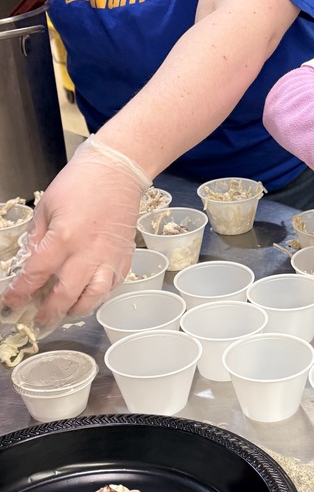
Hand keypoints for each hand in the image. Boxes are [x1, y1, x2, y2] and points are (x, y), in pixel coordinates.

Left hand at [1, 136, 150, 328]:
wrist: (118, 172)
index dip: (20, 293)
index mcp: (63, 238)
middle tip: (38, 320)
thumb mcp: (46, 206)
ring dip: (76, 309)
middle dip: (48, 312)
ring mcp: (109, 258)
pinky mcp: (124, 258)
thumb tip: (31, 263)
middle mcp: (87, 253)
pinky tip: (88, 294)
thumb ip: (37, 238)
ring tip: (65, 311)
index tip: (11, 303)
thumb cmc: (80, 183)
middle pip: (64, 295)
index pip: (36, 275)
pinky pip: (111, 286)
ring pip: (93, 298)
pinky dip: (98, 295)